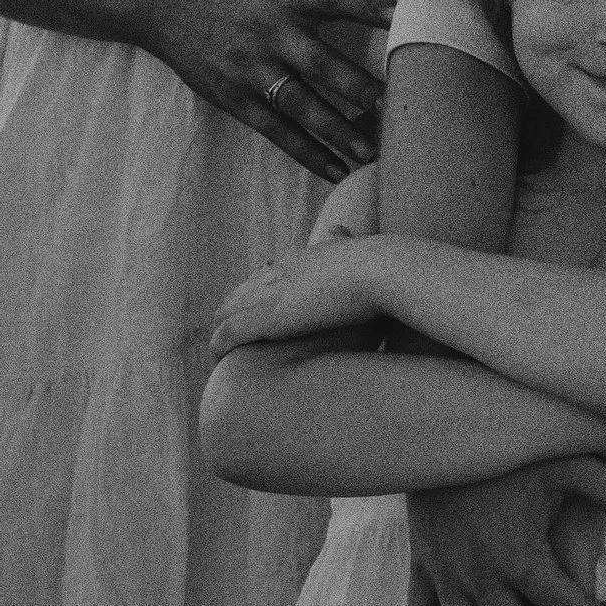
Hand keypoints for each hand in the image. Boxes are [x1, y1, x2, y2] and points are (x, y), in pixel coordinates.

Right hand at [143, 0, 389, 177]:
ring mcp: (252, 69)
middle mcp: (271, 32)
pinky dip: (306, 153)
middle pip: (319, 62)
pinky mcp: (236, 98)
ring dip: (335, 131)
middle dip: (355, 86)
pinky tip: (336, 171)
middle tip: (391, 106)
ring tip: (370, 152)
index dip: (370, 9)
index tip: (404, 20)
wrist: (168, 2)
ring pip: (299, 104)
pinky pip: (276, 130)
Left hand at [209, 243, 378, 357]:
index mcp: (304, 260)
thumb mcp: (371, 256)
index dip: (257, 294)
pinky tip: (218, 357)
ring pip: (227, 312)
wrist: (380, 270)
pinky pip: (228, 332)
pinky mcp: (268, 317)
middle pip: (240, 292)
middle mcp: (281, 273)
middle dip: (232, 314)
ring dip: (222, 331)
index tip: (255, 311)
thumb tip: (374, 249)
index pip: (266, 274)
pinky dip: (219, 344)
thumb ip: (363, 254)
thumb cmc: (387, 270)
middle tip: (232, 337)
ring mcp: (272, 294)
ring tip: (221, 353)